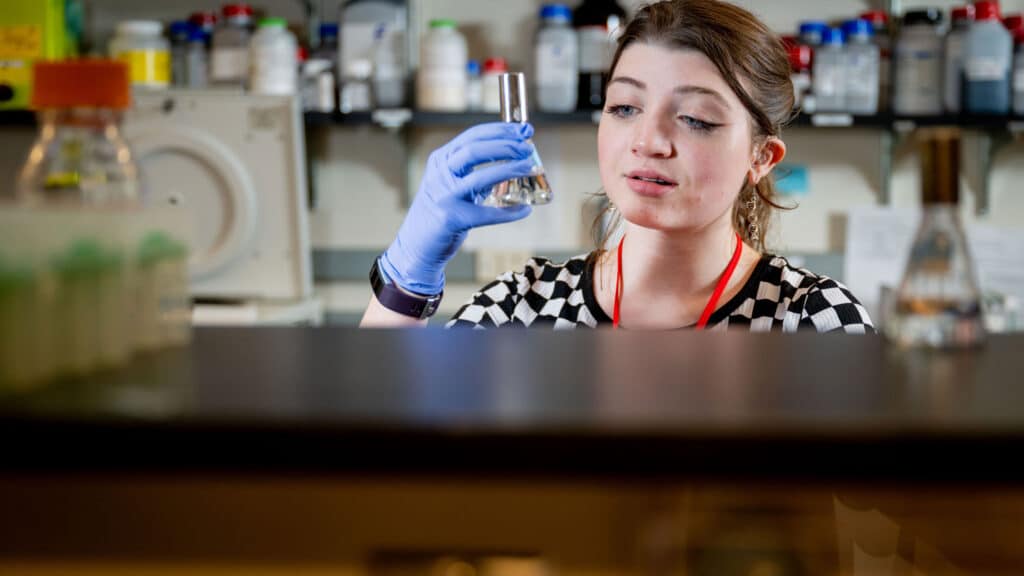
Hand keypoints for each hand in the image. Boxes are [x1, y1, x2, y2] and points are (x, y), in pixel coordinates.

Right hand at [379, 122, 538, 294]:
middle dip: (506, 146)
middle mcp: (440, 174)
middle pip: (475, 151)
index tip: (524, 129)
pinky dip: (509, 213)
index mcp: (441, 160)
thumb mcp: (451, 182)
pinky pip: (487, 214)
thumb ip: (473, 171)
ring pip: (480, 177)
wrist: (418, 243)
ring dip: (510, 170)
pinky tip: (525, 209)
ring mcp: (445, 196)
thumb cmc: (441, 210)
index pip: (472, 136)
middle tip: (528, 147)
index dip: (501, 130)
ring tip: (532, 168)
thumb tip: (512, 160)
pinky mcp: (452, 219)